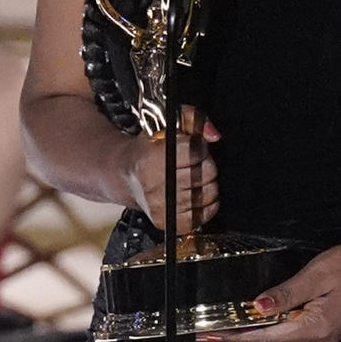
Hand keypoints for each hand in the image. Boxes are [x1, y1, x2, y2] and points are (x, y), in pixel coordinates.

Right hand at [123, 106, 220, 232]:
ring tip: (192, 177)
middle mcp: (153, 186)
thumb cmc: (151, 148)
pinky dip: (205, 205)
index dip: (199, 146)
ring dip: (207, 184)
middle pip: (205, 173)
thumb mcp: (168, 122)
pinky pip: (201, 217)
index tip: (193, 146)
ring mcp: (159, 207)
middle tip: (193, 162)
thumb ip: (194, 119)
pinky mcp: (165, 223)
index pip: (194, 151)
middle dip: (205, 164)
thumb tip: (214, 135)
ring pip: (208, 194)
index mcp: (150, 159)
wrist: (126, 175)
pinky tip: (194, 194)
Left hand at [198, 228, 340, 341]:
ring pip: (282, 341)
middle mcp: (320, 341)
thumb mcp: (316, 274)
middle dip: (244, 337)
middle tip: (214, 331)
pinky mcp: (326, 331)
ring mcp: (324, 339)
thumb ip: (286, 294)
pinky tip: (259, 321)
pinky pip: (292, 335)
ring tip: (229, 326)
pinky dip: (274, 329)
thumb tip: (256, 308)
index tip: (214, 336)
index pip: (269, 337)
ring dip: (257, 334)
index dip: (239, 336)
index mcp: (317, 328)